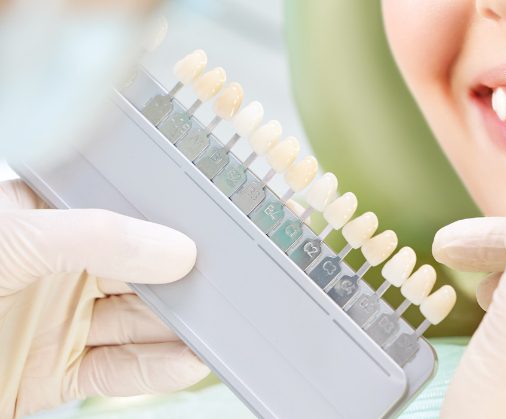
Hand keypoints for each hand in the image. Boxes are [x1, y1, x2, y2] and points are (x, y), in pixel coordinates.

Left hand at [0, 180, 208, 417]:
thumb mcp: (12, 241)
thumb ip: (94, 237)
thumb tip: (174, 248)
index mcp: (41, 220)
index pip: (119, 212)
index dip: (166, 218)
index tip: (212, 224)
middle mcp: (55, 268)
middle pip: (136, 270)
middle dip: (182, 277)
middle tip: (232, 281)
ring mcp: (58, 321)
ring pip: (135, 322)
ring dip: (178, 326)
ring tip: (223, 324)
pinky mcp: (55, 373)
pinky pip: (117, 370)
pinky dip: (155, 369)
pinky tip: (188, 361)